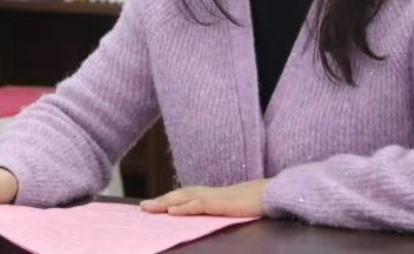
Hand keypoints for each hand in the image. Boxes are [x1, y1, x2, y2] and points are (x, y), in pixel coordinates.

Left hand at [140, 179, 268, 217]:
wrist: (271, 195)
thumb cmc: (254, 204)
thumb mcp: (232, 210)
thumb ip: (218, 212)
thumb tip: (208, 219)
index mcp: (211, 195)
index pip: (185, 196)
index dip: (168, 200)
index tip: (152, 206)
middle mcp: (209, 193)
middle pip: (179, 195)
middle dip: (160, 201)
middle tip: (142, 207)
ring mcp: (214, 197)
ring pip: (184, 198)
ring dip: (165, 202)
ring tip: (148, 208)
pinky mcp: (221, 203)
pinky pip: (199, 204)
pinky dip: (184, 207)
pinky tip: (172, 211)